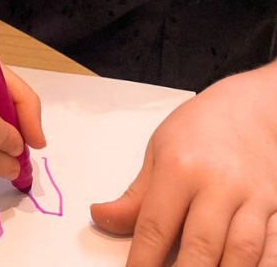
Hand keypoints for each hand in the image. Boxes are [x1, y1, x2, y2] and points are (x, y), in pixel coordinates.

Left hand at [91, 63, 276, 266]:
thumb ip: (135, 196)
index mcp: (180, 168)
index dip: (143, 262)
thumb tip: (100, 218)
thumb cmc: (197, 130)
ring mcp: (256, 199)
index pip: (156, 226)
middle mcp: (220, 185)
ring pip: (242, 253)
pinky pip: (275, 249)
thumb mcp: (158, 152)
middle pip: (201, 246)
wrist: (249, 109)